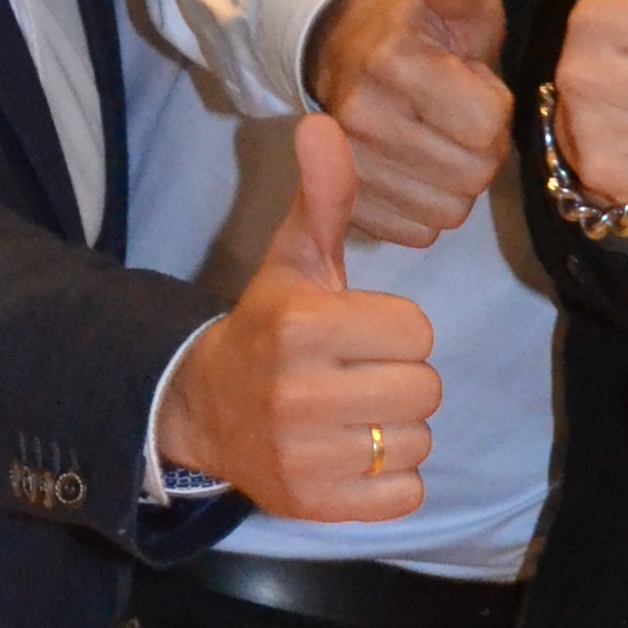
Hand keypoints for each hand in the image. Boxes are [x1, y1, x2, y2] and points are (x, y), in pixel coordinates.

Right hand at [154, 117, 442, 519]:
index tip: (358, 334)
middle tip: (355, 377)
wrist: (203, 409)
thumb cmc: (269, 328)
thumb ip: (324, 198)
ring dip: (395, 431)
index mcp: (302, 327)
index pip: (417, 332)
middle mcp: (299, 394)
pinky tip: (350, 455)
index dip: (396, 331)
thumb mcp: (294, 261)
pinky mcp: (315, 504)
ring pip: (417, 442)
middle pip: (424, 389)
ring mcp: (305, 455)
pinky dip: (388, 482)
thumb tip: (323, 122)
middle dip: (399, 381)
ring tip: (350, 416)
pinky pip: (404, 496)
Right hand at [301, 0, 509, 248]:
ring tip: (440, 142)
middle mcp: (361, 116)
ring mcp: (348, 166)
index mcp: (395, 63)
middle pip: (473, 173)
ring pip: (449, 209)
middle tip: (459, 119)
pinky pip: (418, 232)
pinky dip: (429, 209)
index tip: (474, 88)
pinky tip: (419, 172)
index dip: (494, 110)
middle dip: (480, 149)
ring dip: (458, 183)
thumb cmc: (423, 30)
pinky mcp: (347, 204)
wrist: (347, 55)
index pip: (488, 126)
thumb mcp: (455, 2)